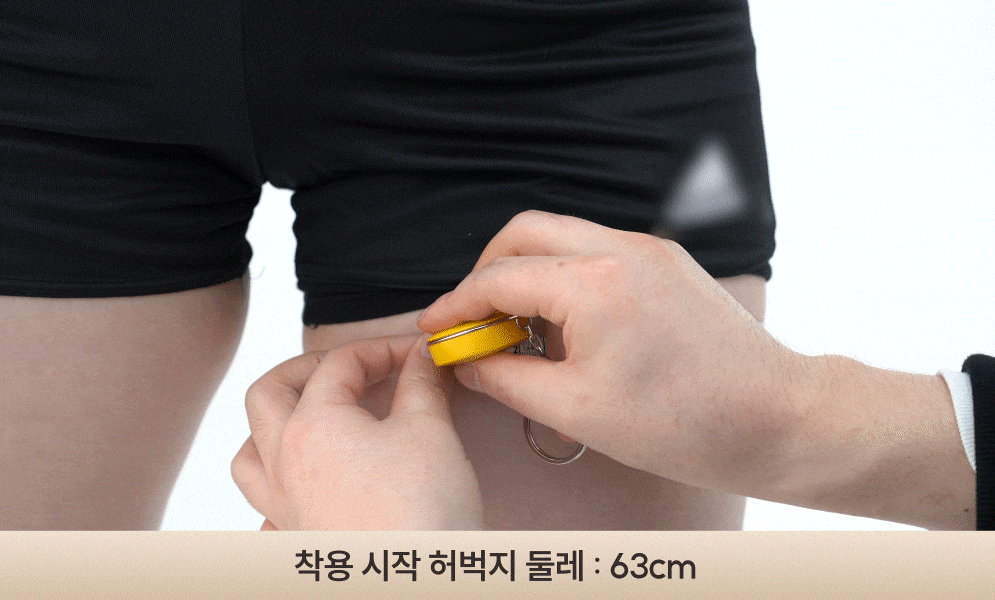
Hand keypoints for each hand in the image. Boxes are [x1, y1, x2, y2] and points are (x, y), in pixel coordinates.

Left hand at [231, 334, 483, 529]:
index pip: (341, 362)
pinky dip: (277, 490)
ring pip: (249, 453)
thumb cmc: (420, 511)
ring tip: (312, 417)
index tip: (416, 353)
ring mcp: (283, 506)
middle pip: (268, 392)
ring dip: (273, 425)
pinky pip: (263, 510)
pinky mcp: (296, 539)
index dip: (383, 349)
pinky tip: (306, 489)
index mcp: (313, 424)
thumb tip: (421, 356)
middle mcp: (284, 462)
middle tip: (350, 365)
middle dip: (306, 368)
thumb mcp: (430, 430)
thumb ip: (421, 384)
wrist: (414, 582)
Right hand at [418, 211, 973, 528]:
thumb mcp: (577, 411)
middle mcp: (620, 250)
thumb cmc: (686, 424)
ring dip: (528, 271)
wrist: (779, 418)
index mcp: (593, 286)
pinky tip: (569, 325)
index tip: (436, 329)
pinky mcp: (669, 262)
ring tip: (522, 329)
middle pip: (525, 231)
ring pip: (562, 235)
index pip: (498, 279)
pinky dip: (566, 275)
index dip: (456, 306)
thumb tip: (467, 361)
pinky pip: (598, 250)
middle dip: (487, 270)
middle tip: (476, 319)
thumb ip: (507, 378)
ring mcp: (650, 250)